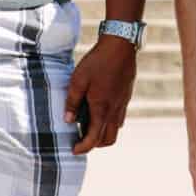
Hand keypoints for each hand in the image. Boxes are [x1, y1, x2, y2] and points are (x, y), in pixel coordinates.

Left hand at [64, 32, 137, 155]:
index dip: (83, 147)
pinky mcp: (126, 96)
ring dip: (103, 133)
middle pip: (108, 140)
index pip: (93, 139)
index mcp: (101, 109)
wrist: (120, 46)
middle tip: (81, 138)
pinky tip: (100, 110)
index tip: (74, 150)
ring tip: (89, 124)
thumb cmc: (97, 62)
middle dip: (94, 144)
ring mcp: (122, 104)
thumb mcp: (78, 80)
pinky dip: (110, 122)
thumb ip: (72, 101)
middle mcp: (114, 110)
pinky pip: (120, 117)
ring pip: (115, 129)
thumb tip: (68, 120)